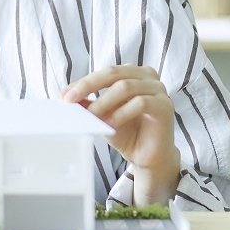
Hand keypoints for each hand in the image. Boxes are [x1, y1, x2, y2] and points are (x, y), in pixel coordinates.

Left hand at [62, 65, 179, 204]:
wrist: (148, 156)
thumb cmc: (128, 133)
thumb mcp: (103, 117)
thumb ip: (89, 105)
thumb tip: (67, 96)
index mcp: (133, 73)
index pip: (105, 72)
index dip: (83, 82)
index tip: (64, 94)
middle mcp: (147, 76)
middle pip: (114, 73)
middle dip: (89, 86)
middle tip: (71, 100)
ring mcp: (158, 89)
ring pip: (126, 87)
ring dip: (104, 102)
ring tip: (91, 116)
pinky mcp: (165, 105)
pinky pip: (140, 103)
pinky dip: (121, 113)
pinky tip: (110, 124)